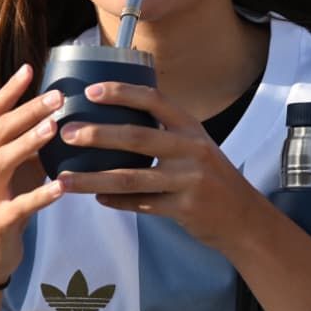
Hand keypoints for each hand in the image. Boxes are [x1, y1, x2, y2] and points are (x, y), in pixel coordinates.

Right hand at [0, 65, 65, 285]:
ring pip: (2, 160)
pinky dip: (40, 196)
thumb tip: (62, 115)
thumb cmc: (6, 205)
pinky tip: (62, 187)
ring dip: (28, 142)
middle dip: (27, 110)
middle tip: (58, 95)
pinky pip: (18, 206)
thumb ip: (32, 146)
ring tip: (54, 128)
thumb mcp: (17, 171)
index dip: (10, 90)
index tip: (31, 67)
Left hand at [53, 81, 261, 250]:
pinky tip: (97, 198)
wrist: (245, 219)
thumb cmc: (212, 178)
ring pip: (131, 178)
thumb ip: (166, 134)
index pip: (154, 100)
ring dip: (93, 178)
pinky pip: (142, 204)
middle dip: (98, 134)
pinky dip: (116, 201)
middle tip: (67, 132)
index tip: (90, 91)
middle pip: (137, 137)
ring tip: (65, 179)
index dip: (121, 93)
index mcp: (191, 127)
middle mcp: (191, 149)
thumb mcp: (197, 146)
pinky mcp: (184, 208)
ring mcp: (189, 180)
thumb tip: (117, 120)